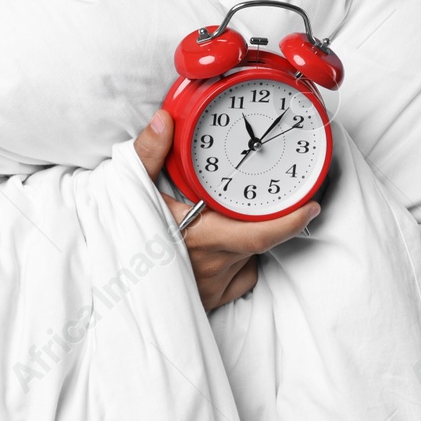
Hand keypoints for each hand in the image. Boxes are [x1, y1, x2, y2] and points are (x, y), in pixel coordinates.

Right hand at [134, 109, 319, 310]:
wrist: (110, 291)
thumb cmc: (123, 240)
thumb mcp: (128, 191)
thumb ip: (148, 153)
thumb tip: (163, 120)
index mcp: (201, 236)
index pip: (259, 233)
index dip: (290, 223)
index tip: (310, 208)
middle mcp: (213, 265)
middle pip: (258, 239)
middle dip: (267, 219)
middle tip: (275, 199)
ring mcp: (214, 286)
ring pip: (250, 257)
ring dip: (247, 237)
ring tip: (228, 218)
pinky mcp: (212, 300)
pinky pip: (240, 278)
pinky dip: (240, 262)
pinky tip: (222, 249)